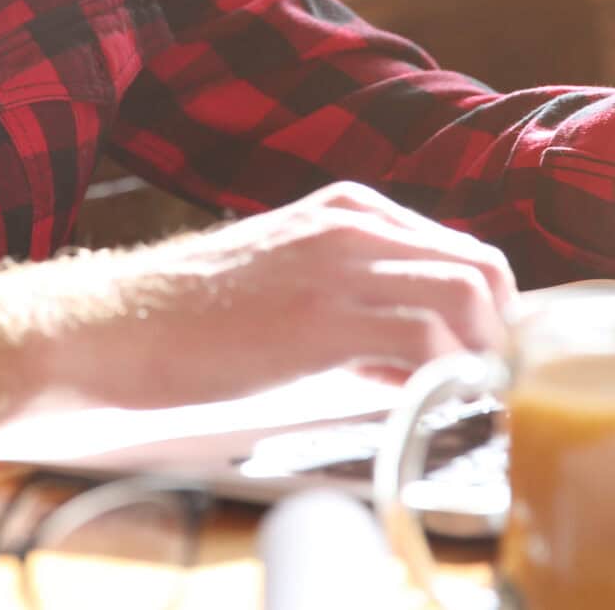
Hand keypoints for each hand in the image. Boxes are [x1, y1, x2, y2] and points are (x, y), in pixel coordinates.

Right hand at [57, 181, 516, 408]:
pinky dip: (441, 379)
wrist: (116, 326)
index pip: (463, 250)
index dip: (487, 314)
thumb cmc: (196, 316)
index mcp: (351, 208)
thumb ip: (360, 300)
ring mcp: (340, 264)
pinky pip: (423, 342)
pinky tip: (413, 405)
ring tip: (453, 400)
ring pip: (467, 296)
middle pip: (482, 267)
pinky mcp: (321, 318)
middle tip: (479, 387)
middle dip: (498, 334)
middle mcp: (355, 222)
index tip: (476, 363)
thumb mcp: (292, 280)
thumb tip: (423, 356)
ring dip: (479, 357)